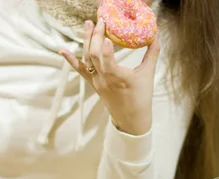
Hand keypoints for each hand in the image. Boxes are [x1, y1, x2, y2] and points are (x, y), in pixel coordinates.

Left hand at [60, 19, 160, 134]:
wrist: (130, 118)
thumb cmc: (141, 97)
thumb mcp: (148, 74)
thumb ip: (152, 53)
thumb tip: (155, 34)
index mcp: (119, 79)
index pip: (109, 64)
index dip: (105, 51)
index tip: (105, 37)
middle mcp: (104, 80)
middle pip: (94, 56)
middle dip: (95, 36)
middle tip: (100, 21)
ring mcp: (96, 81)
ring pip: (87, 59)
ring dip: (86, 41)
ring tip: (88, 24)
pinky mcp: (93, 83)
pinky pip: (81, 70)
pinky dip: (71, 60)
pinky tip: (63, 50)